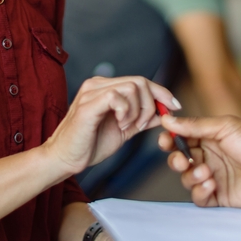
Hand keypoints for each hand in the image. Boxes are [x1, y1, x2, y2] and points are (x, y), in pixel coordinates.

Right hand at [45, 76, 178, 174]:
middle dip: (151, 105)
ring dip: (138, 111)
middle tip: (142, 126)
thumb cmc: (89, 145)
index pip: (141, 81)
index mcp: (106, 88)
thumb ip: (142, 119)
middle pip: (140, 81)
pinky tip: (120, 124)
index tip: (175, 107)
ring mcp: (92, 92)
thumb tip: (164, 113)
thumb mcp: (124, 130)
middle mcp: (98, 84)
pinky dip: (126, 112)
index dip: (162, 92)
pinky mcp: (88, 104)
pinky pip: (117, 97)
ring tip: (128, 127)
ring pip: (132, 87)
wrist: (65, 159)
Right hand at [158, 115, 240, 208]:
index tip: (165, 140)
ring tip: (206, 172)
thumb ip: (195, 125)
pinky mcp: (221, 196)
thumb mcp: (225, 126)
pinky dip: (200, 191)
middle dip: (175, 160)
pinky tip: (212, 184)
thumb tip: (168, 119)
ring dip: (190, 176)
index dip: (170, 140)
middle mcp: (211, 157)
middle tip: (181, 160)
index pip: (182, 138)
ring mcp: (215, 176)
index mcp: (211, 137)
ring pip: (187, 179)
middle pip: (180, 160)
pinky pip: (199, 197)